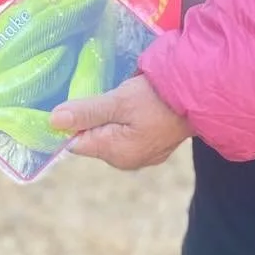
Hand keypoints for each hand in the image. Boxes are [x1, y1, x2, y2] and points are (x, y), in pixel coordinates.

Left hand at [51, 74, 192, 170]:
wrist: (201, 98)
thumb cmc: (158, 99)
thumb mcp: (118, 101)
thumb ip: (86, 112)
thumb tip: (53, 121)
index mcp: (114, 153)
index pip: (76, 142)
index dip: (71, 122)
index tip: (73, 100)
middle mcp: (126, 161)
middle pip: (94, 138)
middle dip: (93, 117)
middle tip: (102, 94)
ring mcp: (142, 155)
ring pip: (112, 134)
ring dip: (110, 116)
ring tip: (119, 96)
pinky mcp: (155, 146)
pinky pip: (129, 133)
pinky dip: (127, 120)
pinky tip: (134, 105)